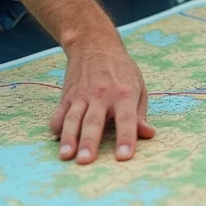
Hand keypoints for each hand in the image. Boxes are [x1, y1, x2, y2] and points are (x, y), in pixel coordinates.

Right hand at [48, 34, 155, 163]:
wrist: (94, 44)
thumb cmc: (121, 70)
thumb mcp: (138, 86)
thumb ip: (141, 114)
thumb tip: (149, 134)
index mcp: (124, 94)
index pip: (127, 119)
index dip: (126, 138)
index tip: (124, 157)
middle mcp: (101, 95)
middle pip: (94, 122)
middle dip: (89, 142)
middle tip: (86, 161)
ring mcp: (81, 95)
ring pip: (73, 119)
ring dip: (69, 138)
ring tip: (66, 156)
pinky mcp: (67, 96)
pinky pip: (59, 114)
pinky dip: (57, 127)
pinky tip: (57, 139)